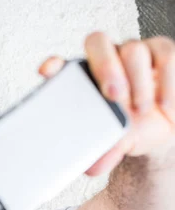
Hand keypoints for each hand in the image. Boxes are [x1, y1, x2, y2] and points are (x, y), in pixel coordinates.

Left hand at [39, 33, 174, 175]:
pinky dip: (168, 82)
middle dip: (105, 67)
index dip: (54, 65)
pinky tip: (165, 105)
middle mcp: (106, 59)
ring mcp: (134, 52)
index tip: (47, 72)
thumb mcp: (113, 142)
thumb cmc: (127, 130)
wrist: (159, 130)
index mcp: (84, 78)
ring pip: (133, 49)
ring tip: (142, 109)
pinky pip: (165, 55)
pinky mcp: (162, 53)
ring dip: (139, 82)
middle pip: (98, 42)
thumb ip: (102, 151)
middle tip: (114, 96)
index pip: (63, 63)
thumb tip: (92, 167)